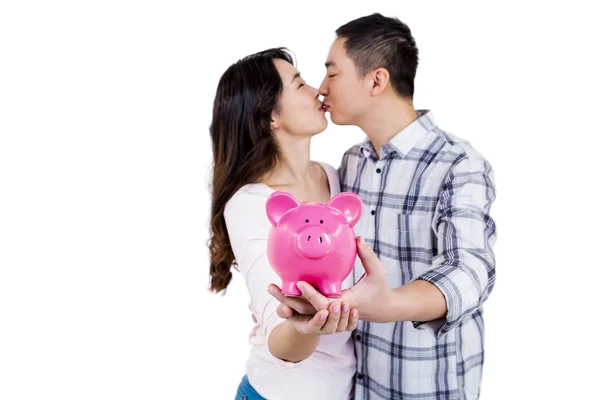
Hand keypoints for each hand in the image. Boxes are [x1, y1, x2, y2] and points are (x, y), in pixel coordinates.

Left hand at [268, 236, 392, 322]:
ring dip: (287, 301)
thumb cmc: (380, 289)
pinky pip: (308, 305)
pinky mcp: (326, 307)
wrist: (382, 308)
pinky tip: (281, 290)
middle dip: (288, 300)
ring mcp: (328, 311)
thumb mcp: (378, 272)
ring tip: (271, 288)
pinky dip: (294, 300)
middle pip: (306, 309)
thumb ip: (367, 255)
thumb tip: (358, 238)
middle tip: (271, 287)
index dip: (310, 294)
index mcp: (345, 303)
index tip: (298, 283)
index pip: (323, 303)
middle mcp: (333, 309)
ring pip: (304, 309)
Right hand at [280, 300, 358, 334]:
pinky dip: (353, 319)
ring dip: (344, 316)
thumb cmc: (296, 310)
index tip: (323, 312)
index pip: (313, 327)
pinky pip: (350, 326)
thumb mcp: (286, 308)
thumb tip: (280, 303)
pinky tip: (354, 310)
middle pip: (329, 328)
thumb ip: (282, 305)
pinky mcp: (342, 326)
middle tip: (336, 304)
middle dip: (334, 317)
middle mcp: (321, 330)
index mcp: (307, 327)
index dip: (318, 321)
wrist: (309, 314)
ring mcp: (332, 329)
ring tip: (346, 303)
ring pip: (341, 327)